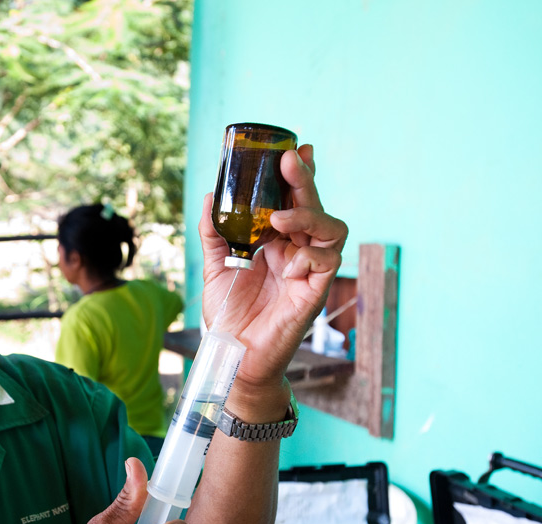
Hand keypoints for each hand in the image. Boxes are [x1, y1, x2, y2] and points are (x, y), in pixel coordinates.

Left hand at [199, 144, 347, 390]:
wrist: (232, 355)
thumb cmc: (229, 314)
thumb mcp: (215, 266)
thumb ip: (214, 232)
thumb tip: (210, 196)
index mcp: (277, 241)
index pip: (293, 200)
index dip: (298, 174)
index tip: (292, 148)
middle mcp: (297, 251)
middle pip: (313, 206)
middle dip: (305, 180)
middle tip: (290, 160)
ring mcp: (308, 271)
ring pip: (331, 230)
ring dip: (309, 216)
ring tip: (280, 218)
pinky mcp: (313, 294)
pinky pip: (326, 265)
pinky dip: (309, 258)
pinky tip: (288, 266)